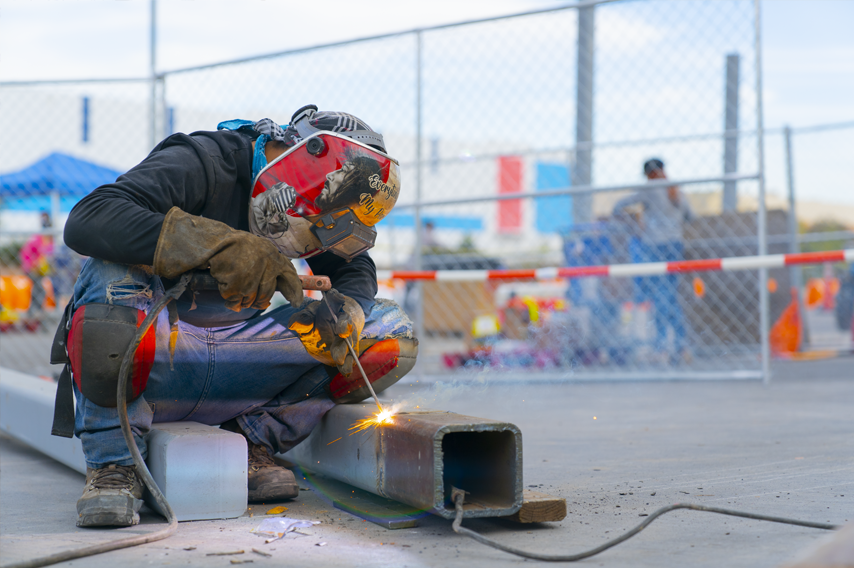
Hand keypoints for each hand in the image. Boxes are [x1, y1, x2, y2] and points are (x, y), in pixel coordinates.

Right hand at [154, 207, 302, 310]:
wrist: (213, 240)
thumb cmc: (234, 247)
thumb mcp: (258, 251)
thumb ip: (268, 266)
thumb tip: (275, 292)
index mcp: (273, 255)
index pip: (290, 276)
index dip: (295, 291)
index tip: (297, 302)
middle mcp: (267, 263)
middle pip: (267, 293)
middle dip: (260, 301)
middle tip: (254, 302)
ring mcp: (251, 273)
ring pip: (251, 299)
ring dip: (243, 300)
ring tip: (236, 292)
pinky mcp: (236, 281)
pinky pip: (235, 300)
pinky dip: (230, 300)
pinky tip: (226, 290)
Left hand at [288, 289, 364, 374]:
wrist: (331, 328)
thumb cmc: (317, 319)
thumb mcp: (308, 316)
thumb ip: (301, 319)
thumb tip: (293, 323)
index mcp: (332, 307)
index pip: (335, 300)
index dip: (336, 298)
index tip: (337, 297)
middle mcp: (344, 320)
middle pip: (346, 322)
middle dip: (344, 328)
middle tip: (342, 333)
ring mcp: (348, 335)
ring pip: (349, 341)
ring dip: (345, 350)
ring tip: (340, 361)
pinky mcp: (349, 349)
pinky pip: (350, 356)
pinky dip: (348, 363)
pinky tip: (346, 371)